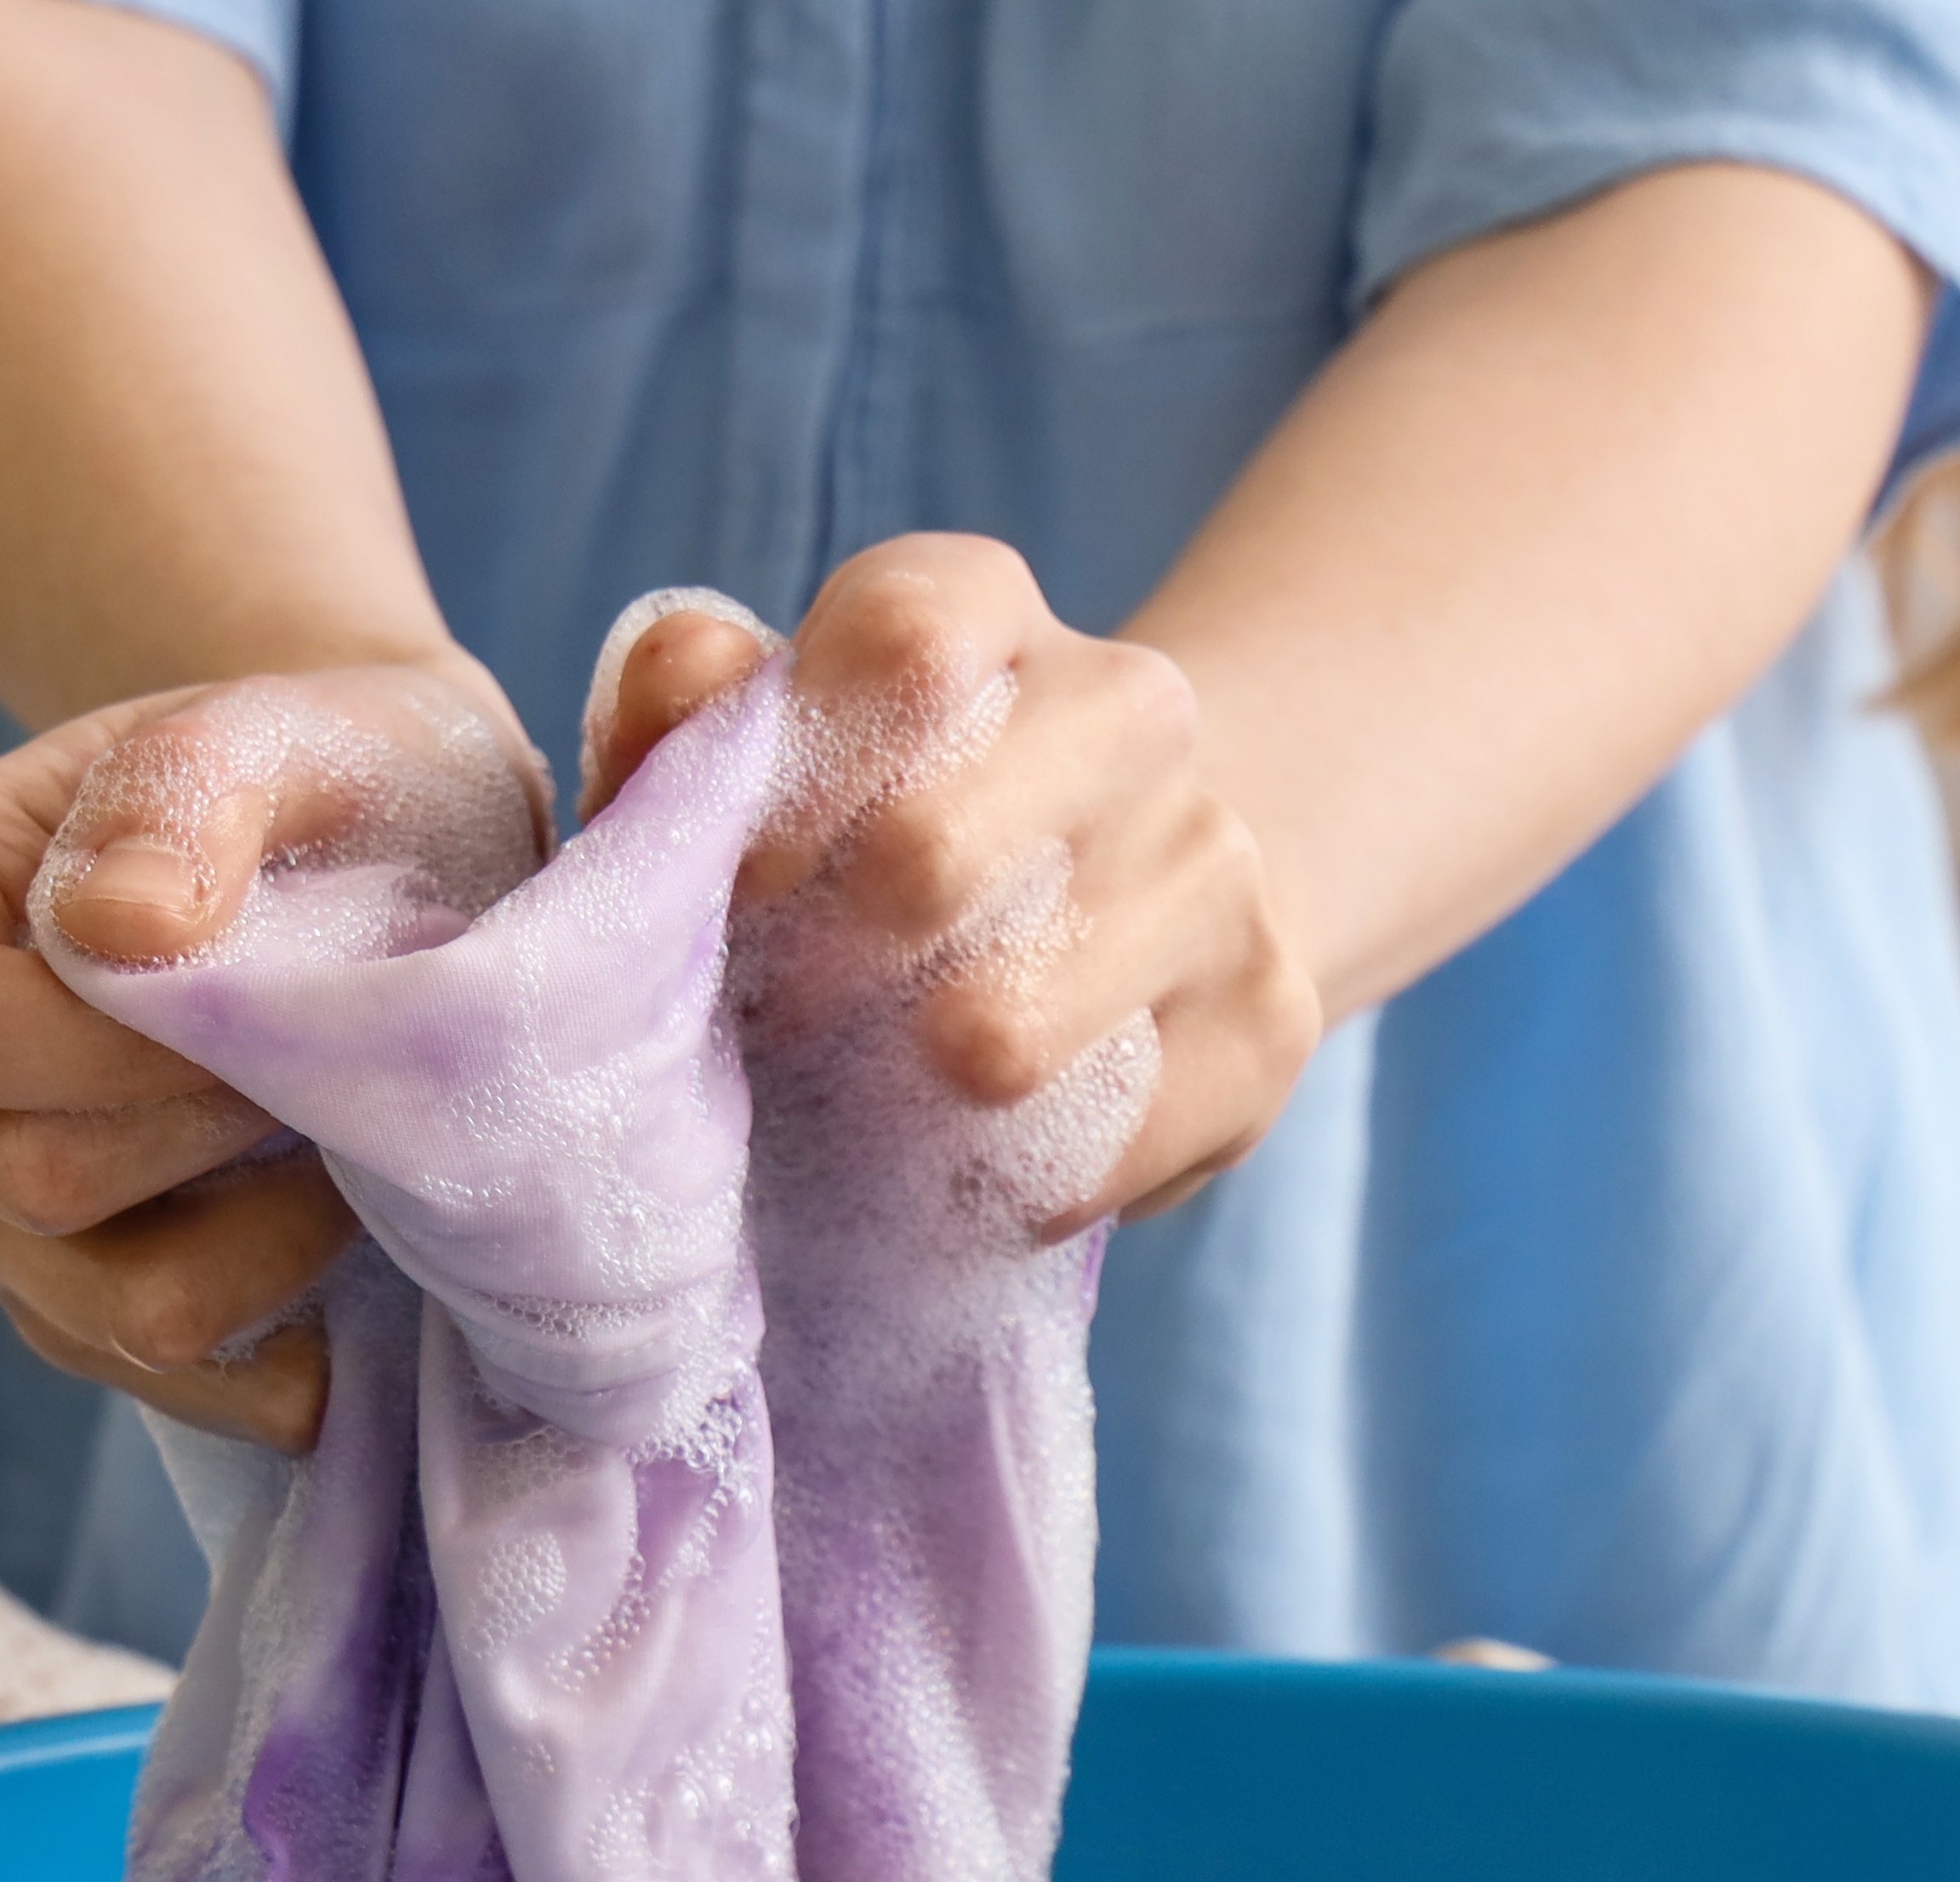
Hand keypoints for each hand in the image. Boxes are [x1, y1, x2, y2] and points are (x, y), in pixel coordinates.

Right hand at [0, 655, 539, 1450]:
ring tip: (349, 1152)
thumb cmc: (326, 768)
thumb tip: (111, 928)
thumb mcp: (279, 727)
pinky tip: (353, 1273)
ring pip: (95, 1308)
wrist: (395, 846)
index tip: (254, 1015)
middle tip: (332, 1067)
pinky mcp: (78, 1295)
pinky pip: (153, 1379)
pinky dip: (272, 1347)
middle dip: (206, 1138)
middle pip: (20, 1183)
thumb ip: (186, 792)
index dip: (88, 1050)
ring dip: (258, 1251)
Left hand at [585, 537, 1322, 1233]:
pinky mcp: (1270, 1018)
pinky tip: (985, 1157)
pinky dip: (1008, 1186)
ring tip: (878, 1093)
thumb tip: (689, 676)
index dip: (793, 778)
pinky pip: (1095, 1152)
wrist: (1136, 916)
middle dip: (821, 969)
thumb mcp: (771, 764)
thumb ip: (694, 712)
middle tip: (789, 1017)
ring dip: (905, 1101)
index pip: (903, 640)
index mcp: (992, 617)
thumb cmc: (881, 845)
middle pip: (929, 851)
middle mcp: (1131, 710)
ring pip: (1006, 1039)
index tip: (746, 877)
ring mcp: (1217, 864)